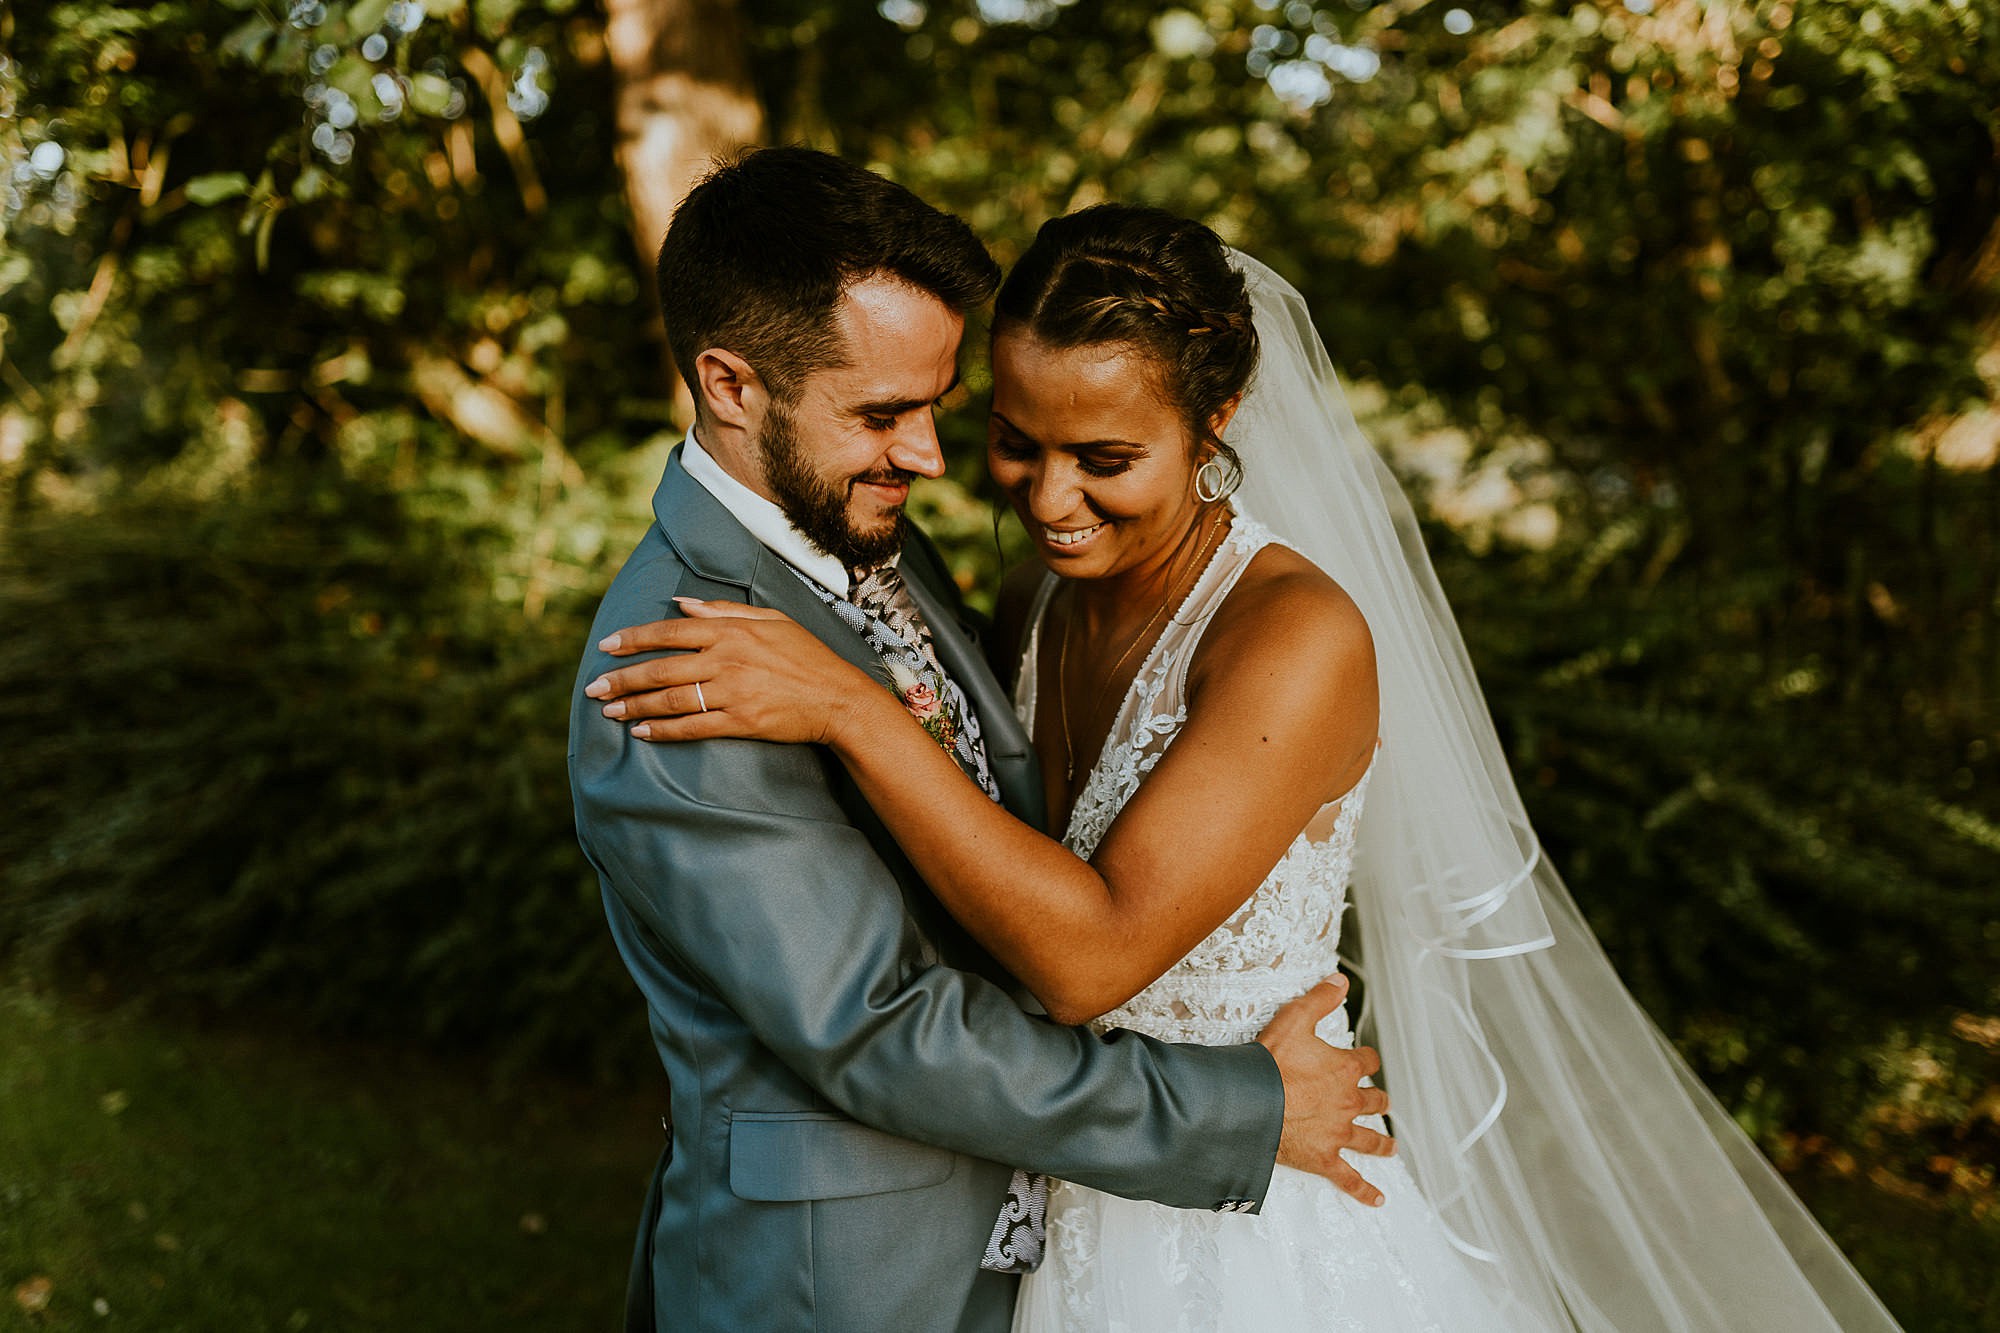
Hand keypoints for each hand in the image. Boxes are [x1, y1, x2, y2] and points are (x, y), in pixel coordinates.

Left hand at [584, 598, 875, 745]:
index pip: (669, 632)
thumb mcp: (770, 619)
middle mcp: (726, 659)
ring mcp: (732, 692)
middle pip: (661, 668)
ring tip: (608, 711)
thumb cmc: (806, 656)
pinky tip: (641, 733)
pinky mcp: (740, 721)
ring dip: (634, 706)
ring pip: (670, 700)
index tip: (607, 646)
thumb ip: (723, 612)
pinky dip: (663, 731)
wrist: (838, 697)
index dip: (633, 639)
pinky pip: (692, 727)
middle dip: (622, 678)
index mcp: (731, 631)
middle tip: (593, 687)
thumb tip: (681, 605)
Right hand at [1255, 974, 1393, 1206]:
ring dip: (1381, 1143)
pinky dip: (1364, 1191)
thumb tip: (1340, 979)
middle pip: (1374, 1102)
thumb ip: (1320, 998)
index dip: (1367, 1059)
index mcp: (1344, 1069)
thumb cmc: (1270, 1061)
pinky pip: (1348, 1178)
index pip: (1367, 1061)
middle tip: (1381, 1103)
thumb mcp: (1295, 1018)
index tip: (1366, 1059)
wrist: (1253, 1103)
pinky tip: (1378, 1200)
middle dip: (1378, 1101)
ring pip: (1369, 1140)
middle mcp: (1348, 1102)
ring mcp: (1338, 1133)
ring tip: (1391, 1148)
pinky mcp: (1323, 1159)